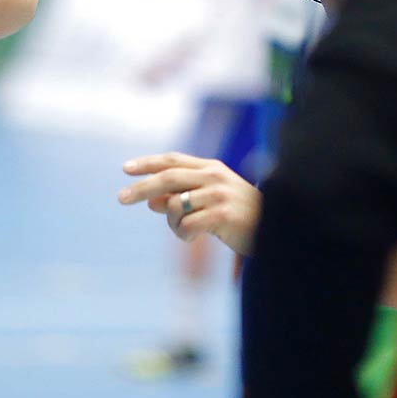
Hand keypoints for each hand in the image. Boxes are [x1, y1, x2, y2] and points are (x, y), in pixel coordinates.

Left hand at [119, 152, 261, 256]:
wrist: (276, 231)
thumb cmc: (239, 217)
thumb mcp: (208, 204)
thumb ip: (182, 199)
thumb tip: (151, 201)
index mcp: (212, 168)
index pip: (173, 160)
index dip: (148, 163)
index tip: (126, 168)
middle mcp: (215, 176)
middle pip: (169, 177)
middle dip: (142, 187)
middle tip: (121, 198)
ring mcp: (220, 194)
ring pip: (175, 206)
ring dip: (171, 223)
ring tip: (184, 233)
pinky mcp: (223, 215)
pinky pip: (187, 225)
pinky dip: (182, 234)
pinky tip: (192, 238)